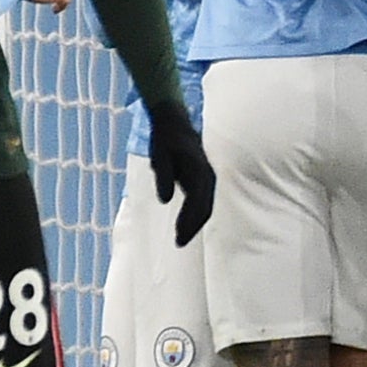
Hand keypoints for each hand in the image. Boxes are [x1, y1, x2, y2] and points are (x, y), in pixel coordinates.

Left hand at [147, 104, 216, 246]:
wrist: (174, 123)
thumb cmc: (165, 139)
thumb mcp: (159, 156)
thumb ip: (162, 176)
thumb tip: (164, 199)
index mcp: (199, 170)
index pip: (197, 202)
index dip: (188, 221)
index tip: (178, 236)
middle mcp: (207, 175)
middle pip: (205, 208)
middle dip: (192, 227)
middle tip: (178, 243)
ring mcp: (207, 177)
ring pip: (206, 206)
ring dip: (194, 223)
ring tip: (181, 238)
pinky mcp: (202, 179)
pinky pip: (202, 201)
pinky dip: (195, 215)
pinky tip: (185, 225)